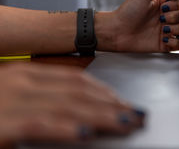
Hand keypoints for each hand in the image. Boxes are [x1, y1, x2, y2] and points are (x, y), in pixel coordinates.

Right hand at [0, 63, 144, 146]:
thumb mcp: (11, 94)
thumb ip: (39, 94)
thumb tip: (72, 108)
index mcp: (25, 74)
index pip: (76, 80)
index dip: (105, 91)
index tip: (125, 101)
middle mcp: (21, 82)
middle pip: (78, 92)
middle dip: (112, 104)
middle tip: (136, 114)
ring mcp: (10, 100)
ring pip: (67, 106)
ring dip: (102, 115)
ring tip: (127, 122)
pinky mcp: (2, 124)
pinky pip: (39, 125)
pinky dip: (64, 128)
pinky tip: (85, 134)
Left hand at [96, 0, 178, 52]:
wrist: (116, 32)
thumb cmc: (127, 11)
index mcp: (164, 4)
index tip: (169, 6)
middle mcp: (167, 17)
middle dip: (176, 17)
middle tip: (163, 18)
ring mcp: (167, 31)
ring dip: (177, 29)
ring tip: (164, 30)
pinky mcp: (165, 44)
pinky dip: (177, 43)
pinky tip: (166, 39)